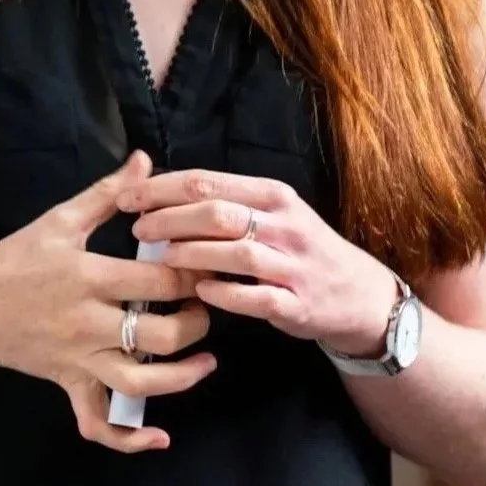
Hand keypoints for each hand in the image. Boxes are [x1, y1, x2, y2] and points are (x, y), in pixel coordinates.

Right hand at [0, 151, 215, 452]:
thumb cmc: (15, 258)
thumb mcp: (59, 219)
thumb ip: (108, 193)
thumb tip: (145, 159)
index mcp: (88, 277)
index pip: (158, 282)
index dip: (193, 275)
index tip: (211, 263)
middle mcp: (87, 323)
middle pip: (160, 336)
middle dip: (196, 323)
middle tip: (208, 305)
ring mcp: (78, 360)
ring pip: (140, 384)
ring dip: (182, 378)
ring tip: (206, 360)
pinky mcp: (69, 385)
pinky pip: (99, 424)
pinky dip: (129, 439)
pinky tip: (159, 437)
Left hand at [117, 169, 399, 356]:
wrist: (357, 294)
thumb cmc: (298, 247)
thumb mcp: (272, 212)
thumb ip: (225, 200)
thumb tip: (161, 190)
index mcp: (271, 194)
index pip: (207, 181)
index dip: (162, 188)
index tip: (128, 196)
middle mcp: (284, 224)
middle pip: (217, 212)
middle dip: (170, 218)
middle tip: (138, 227)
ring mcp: (293, 264)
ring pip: (236, 251)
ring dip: (193, 253)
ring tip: (161, 257)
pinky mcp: (297, 304)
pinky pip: (256, 297)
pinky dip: (224, 293)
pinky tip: (199, 291)